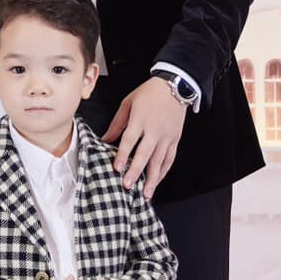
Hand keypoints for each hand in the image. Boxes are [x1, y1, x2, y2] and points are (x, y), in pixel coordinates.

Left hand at [102, 78, 185, 196]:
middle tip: (128, 185)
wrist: (174, 86)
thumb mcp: (128, 103)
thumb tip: (105, 140)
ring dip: (152, 178)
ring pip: (159, 161)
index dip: (123, 155)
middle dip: (136, 171)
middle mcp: (155, 129)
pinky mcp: (175, 139)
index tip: (117, 168)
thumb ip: (117, 124)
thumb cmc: (149, 93)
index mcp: (140, 119)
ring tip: (146, 193)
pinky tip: (158, 180)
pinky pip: (170, 158)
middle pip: (144, 154)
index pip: (130, 140)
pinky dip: (164, 171)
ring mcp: (167, 136)